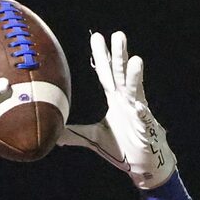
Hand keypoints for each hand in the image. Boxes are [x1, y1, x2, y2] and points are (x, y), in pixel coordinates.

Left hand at [56, 31, 175, 189]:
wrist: (142, 165)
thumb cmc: (122, 148)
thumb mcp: (94, 138)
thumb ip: (76, 134)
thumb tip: (54, 136)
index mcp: (115, 100)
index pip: (107, 73)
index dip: (102, 56)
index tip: (97, 36)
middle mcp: (126, 101)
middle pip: (121, 74)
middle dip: (119, 55)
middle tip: (118, 35)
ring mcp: (137, 112)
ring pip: (135, 90)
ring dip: (134, 76)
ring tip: (136, 60)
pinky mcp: (145, 128)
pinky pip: (143, 119)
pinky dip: (141, 113)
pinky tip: (139, 107)